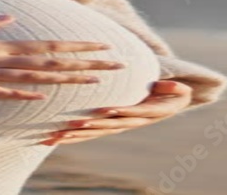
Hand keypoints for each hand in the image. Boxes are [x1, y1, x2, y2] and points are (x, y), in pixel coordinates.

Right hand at [0, 15, 125, 99]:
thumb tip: (9, 18)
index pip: (36, 43)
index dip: (71, 46)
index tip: (100, 44)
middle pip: (40, 61)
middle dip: (80, 62)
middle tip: (114, 64)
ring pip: (22, 79)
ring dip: (60, 80)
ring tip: (92, 82)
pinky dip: (15, 96)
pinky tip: (40, 99)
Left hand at [39, 80, 192, 145]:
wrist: (167, 103)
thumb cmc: (169, 91)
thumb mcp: (175, 89)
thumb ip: (172, 88)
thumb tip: (174, 86)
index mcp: (147, 112)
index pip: (132, 112)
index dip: (121, 111)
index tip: (107, 109)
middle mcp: (130, 121)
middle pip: (109, 125)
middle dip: (92, 125)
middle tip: (74, 123)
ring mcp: (117, 126)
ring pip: (95, 132)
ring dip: (76, 135)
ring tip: (57, 135)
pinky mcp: (107, 127)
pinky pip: (88, 135)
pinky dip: (70, 137)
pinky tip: (51, 140)